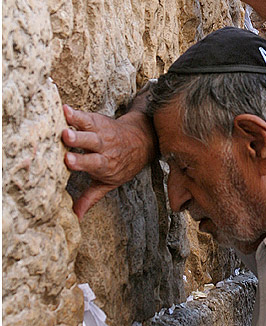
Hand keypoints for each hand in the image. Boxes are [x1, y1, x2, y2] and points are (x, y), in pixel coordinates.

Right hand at [62, 104, 156, 219]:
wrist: (141, 141)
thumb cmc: (122, 164)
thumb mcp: (109, 182)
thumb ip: (91, 197)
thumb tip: (75, 217)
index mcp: (106, 163)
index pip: (93, 163)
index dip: (81, 161)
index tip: (69, 160)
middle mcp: (104, 146)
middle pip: (91, 142)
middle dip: (79, 139)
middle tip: (67, 136)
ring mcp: (101, 131)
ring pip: (88, 126)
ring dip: (76, 122)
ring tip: (64, 118)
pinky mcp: (97, 120)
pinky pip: (86, 116)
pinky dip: (76, 112)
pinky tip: (64, 108)